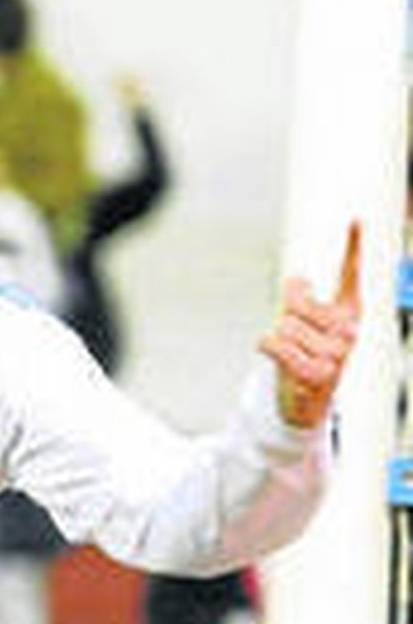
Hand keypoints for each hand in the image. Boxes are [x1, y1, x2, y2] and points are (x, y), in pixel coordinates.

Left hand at [261, 222, 361, 429]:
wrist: (308, 405)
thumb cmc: (305, 360)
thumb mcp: (303, 326)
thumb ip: (300, 300)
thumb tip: (299, 280)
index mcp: (350, 314)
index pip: (350, 276)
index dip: (353, 247)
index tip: (356, 219)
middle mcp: (349, 331)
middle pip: (295, 303)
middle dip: (283, 316)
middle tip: (291, 338)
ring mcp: (336, 354)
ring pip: (282, 325)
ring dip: (275, 338)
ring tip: (288, 355)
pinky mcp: (317, 374)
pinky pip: (275, 344)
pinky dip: (266, 346)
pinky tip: (275, 356)